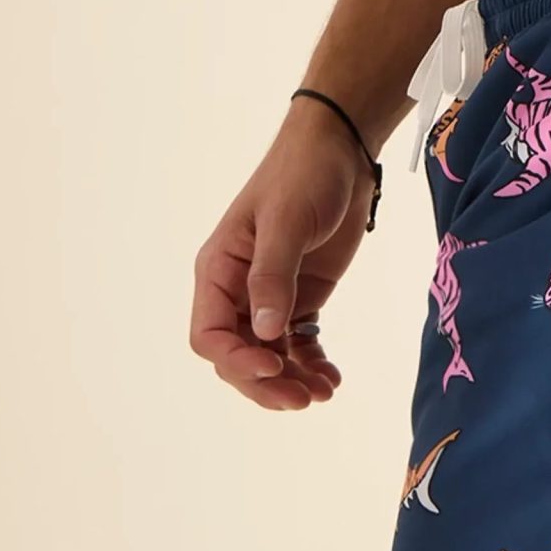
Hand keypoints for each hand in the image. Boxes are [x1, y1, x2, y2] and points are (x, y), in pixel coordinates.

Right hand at [188, 103, 373, 409]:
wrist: (341, 151)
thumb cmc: (303, 174)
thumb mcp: (285, 221)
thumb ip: (273, 277)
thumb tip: (263, 333)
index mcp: (218, 271)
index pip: (209, 335)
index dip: (236, 360)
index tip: (273, 365)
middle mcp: (237, 291)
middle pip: (238, 355)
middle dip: (266, 382)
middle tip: (303, 399)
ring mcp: (270, 296)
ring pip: (268, 356)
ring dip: (291, 380)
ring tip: (323, 393)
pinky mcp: (302, 296)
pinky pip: (298, 343)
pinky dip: (310, 365)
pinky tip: (331, 379)